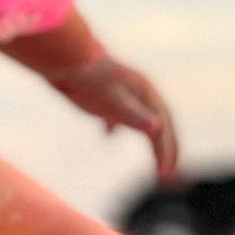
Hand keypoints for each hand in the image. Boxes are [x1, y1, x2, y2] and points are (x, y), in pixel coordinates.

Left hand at [49, 54, 179, 181]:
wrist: (64, 58)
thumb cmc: (89, 81)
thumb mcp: (112, 101)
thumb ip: (134, 115)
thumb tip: (157, 128)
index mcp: (145, 93)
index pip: (163, 128)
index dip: (166, 152)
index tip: (165, 176)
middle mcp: (138, 92)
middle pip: (159, 125)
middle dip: (166, 150)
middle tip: (169, 176)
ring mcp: (122, 92)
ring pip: (140, 120)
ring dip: (149, 142)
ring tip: (153, 162)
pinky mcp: (103, 93)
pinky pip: (115, 113)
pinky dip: (115, 127)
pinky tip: (108, 137)